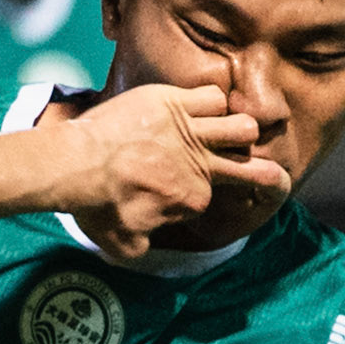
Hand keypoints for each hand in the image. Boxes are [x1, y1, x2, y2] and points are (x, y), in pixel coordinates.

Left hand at [56, 84, 290, 259]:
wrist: (74, 166)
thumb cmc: (96, 207)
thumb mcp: (121, 245)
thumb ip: (142, 247)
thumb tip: (145, 244)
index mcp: (193, 201)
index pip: (209, 196)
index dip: (195, 196)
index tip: (175, 195)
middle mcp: (200, 167)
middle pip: (251, 168)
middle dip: (265, 174)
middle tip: (270, 173)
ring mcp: (190, 132)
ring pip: (241, 126)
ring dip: (240, 130)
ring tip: (234, 131)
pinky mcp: (174, 102)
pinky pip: (212, 96)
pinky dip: (213, 100)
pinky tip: (205, 105)